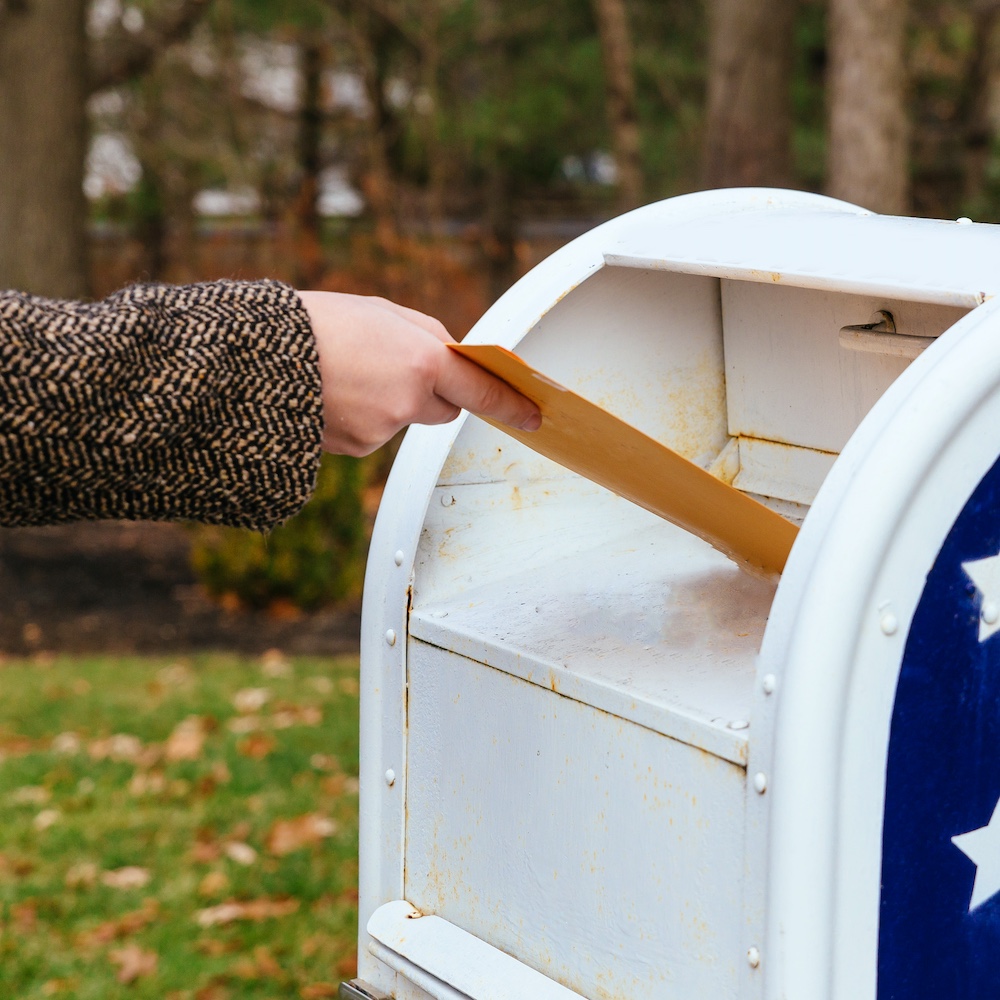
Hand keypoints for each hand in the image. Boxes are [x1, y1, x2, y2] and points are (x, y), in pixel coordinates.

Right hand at [297, 291, 540, 456]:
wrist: (254, 359)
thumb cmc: (315, 324)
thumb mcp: (380, 312)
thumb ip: (425, 335)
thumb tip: (453, 355)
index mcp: (421, 360)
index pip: (480, 389)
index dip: (509, 404)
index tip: (532, 415)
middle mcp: (408, 402)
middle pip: (444, 409)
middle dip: (433, 393)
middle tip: (398, 368)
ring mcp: (382, 431)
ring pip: (404, 419)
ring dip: (388, 401)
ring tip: (345, 372)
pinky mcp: (356, 449)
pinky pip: (373, 432)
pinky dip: (361, 416)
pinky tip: (332, 393)